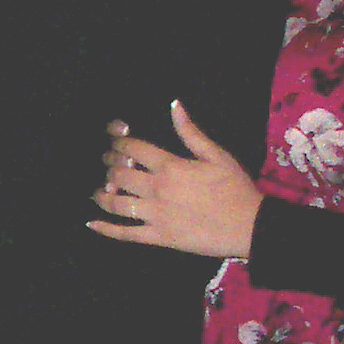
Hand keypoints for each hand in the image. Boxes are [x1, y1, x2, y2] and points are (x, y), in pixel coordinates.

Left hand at [89, 103, 260, 258]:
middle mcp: (157, 189)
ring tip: (98, 192)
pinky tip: (91, 223)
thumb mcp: (217, 155)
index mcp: (170, 167)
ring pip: (116, 204)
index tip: (114, 145)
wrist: (251, 226)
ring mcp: (155, 215)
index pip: (132, 149)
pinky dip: (105, 229)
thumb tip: (173, 106)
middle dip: (108, 167)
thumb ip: (191, 132)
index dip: (118, 144)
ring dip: (101, 196)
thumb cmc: (236, 188)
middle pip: (118, 175)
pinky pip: (125, 234)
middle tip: (106, 166)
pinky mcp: (158, 237)